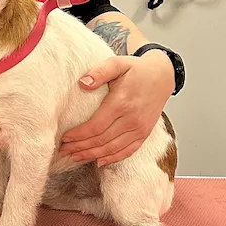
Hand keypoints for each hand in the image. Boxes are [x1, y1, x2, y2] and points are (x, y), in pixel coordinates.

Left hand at [59, 52, 173, 165]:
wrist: (162, 75)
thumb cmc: (136, 69)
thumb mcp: (117, 63)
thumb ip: (99, 72)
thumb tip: (82, 83)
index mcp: (121, 103)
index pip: (95, 126)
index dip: (79, 135)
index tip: (64, 138)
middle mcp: (131, 119)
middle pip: (101, 140)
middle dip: (80, 147)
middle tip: (63, 151)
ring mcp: (140, 128)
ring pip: (112, 149)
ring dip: (92, 155)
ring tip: (75, 157)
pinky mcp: (144, 133)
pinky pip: (128, 151)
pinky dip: (112, 158)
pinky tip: (99, 161)